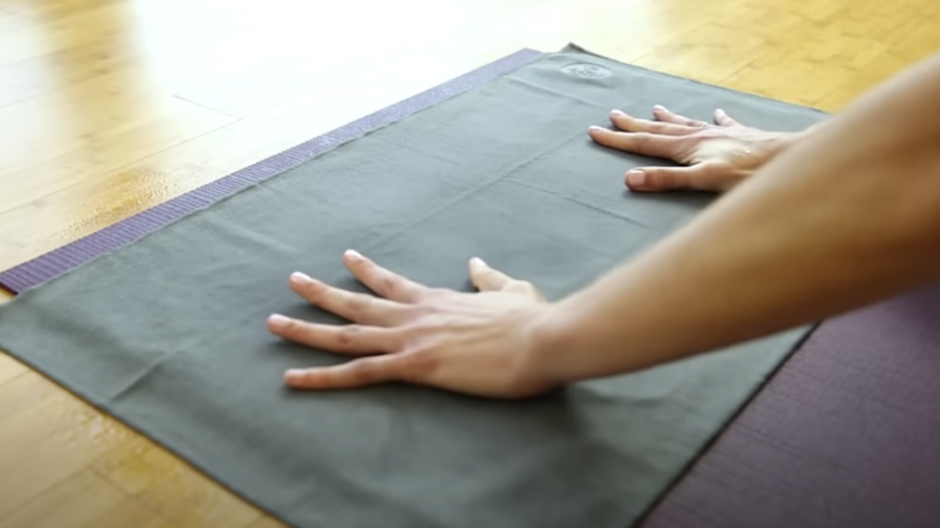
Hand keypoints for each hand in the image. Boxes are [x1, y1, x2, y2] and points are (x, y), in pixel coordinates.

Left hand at [266, 250, 557, 398]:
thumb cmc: (531, 319)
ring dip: (307, 328)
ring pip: (346, 334)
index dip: (366, 270)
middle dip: (321, 293)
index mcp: (436, 299)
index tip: (344, 258)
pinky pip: (358, 373)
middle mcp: (415, 315)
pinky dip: (322, 377)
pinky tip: (293, 379)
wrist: (541, 339)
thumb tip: (476, 264)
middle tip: (292, 281)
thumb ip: (488, 277)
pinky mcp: (415, 366)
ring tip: (274, 323)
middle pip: (357, 303)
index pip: (391, 282)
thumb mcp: (511, 289)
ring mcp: (411, 339)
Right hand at [588, 106, 802, 191]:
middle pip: (659, 130)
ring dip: (668, 119)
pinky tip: (717, 114)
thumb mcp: (703, 180)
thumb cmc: (748, 172)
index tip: (594, 131)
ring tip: (655, 109)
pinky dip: (716, 119)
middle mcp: (700, 136)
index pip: (644, 143)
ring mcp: (720, 134)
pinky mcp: (741, 137)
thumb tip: (630, 179)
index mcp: (687, 147)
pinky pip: (723, 124)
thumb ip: (666, 180)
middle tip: (613, 115)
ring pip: (687, 124)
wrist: (787, 158)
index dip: (618, 139)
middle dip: (634, 124)